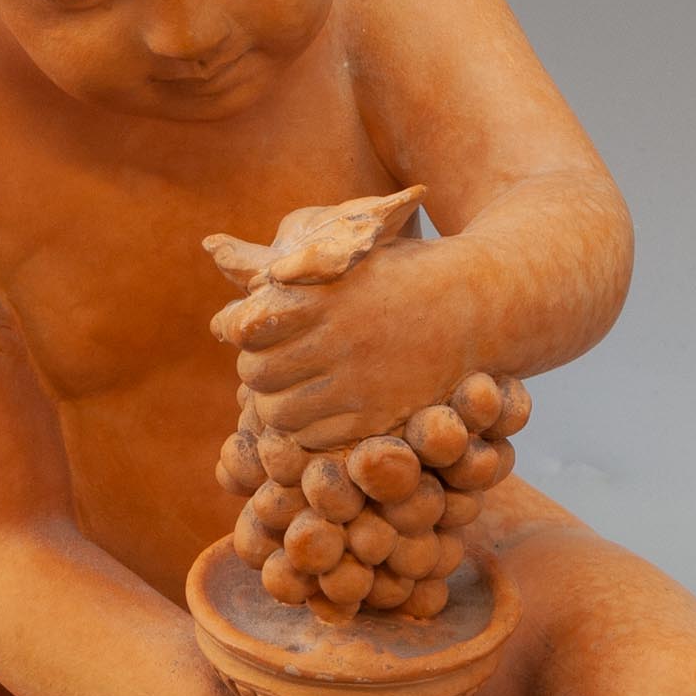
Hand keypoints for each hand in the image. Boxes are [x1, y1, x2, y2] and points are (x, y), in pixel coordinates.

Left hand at [213, 236, 474, 447]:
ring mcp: (359, 383)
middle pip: (255, 373)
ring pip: (277, 413)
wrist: (476, 306)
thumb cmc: (399, 276)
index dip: (246, 330)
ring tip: (299, 389)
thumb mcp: (347, 256)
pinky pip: (312, 439)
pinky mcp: (377, 418)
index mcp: (326, 293)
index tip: (262, 328)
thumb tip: (220, 300)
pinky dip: (308, 430)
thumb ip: (285, 276)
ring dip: (278, 404)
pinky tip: (326, 408)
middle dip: (259, 370)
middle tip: (280, 364)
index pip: (246, 326)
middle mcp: (339, 338)